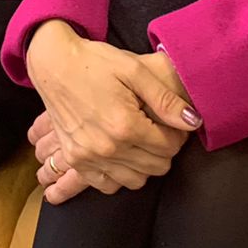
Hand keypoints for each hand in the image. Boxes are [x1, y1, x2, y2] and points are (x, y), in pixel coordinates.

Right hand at [24, 21, 199, 204]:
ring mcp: (88, 157)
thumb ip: (165, 99)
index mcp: (125, 124)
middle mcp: (107, 147)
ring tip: (141, 141)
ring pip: (136, 180)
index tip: (172, 122)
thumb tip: (193, 122)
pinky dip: (120, 175)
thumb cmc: (95, 62)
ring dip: (145, 164)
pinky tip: (122, 154)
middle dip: (164, 149)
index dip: (177, 134)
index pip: (169, 147)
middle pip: (156, 167)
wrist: (55, 64)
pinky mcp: (76, 160)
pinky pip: (108, 185)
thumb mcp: (135, 70)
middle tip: (158, 129)